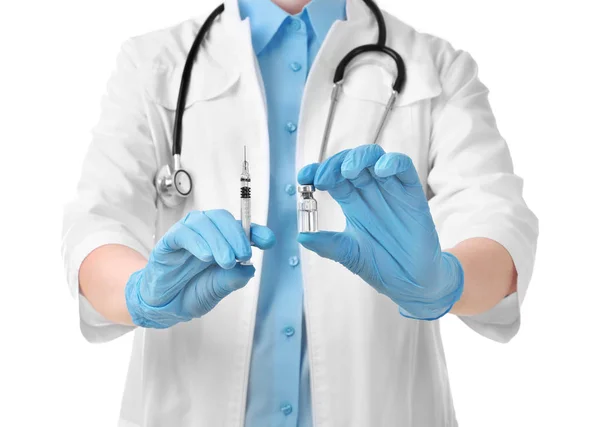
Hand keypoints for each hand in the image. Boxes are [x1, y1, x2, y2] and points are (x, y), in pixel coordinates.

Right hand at [125, 209, 274, 327]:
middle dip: (236, 235)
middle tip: (242, 255)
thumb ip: (232, 279)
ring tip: (225, 261)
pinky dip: (197, 242)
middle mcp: (205, 234)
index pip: (241, 228)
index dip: (256, 231)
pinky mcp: (169, 242)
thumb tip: (249, 269)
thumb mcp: (217, 290)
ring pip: (204, 222)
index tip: (268, 241)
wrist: (164, 306)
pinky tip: (205, 256)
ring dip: (218, 240)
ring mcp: (187, 236)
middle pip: (222, 218)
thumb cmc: (190, 293)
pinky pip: (183, 233)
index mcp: (221, 242)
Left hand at [297, 145, 462, 319]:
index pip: (332, 177)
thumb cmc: (381, 266)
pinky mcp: (412, 194)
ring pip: (375, 158)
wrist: (412, 282)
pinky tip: (381, 171)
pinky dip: (393, 162)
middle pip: (350, 163)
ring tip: (348, 171)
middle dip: (334, 164)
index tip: (303, 178)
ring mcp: (391, 191)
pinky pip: (404, 168)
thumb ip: (328, 244)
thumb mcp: (349, 255)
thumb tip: (301, 237)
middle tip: (323, 179)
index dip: (317, 171)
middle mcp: (370, 192)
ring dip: (360, 158)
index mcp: (351, 203)